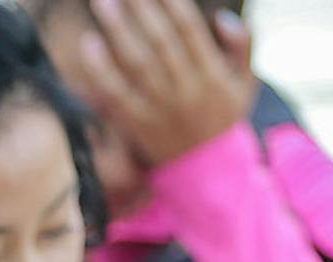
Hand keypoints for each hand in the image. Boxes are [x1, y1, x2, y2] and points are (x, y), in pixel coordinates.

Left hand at [67, 0, 255, 168]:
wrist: (210, 174)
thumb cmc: (224, 119)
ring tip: (102, 2)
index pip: (189, 28)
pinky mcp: (138, 126)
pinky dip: (101, 71)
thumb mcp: (245, 83)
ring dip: (117, 30)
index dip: (170, 2)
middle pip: (159, 40)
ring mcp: (161, 108)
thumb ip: (241, 46)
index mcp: (212, 73)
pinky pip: (116, 96)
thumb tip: (222, 17)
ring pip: (137, 63)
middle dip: (140, 8)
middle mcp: (186, 88)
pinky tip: (88, 45)